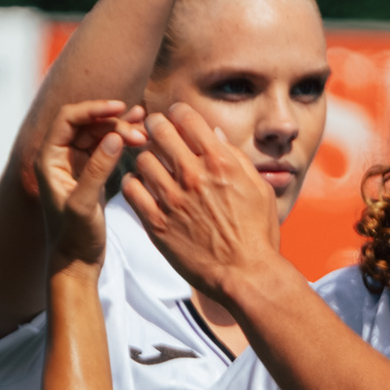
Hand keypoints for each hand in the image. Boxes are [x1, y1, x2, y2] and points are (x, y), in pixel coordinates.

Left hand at [41, 98, 140, 268]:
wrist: (76, 263)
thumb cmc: (74, 238)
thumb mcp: (84, 204)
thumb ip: (98, 169)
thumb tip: (115, 136)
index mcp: (49, 159)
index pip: (68, 119)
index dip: (94, 109)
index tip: (120, 108)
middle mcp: (58, 157)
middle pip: (87, 123)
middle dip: (114, 122)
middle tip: (141, 132)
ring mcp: (74, 164)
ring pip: (98, 134)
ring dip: (121, 129)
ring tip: (146, 129)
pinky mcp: (90, 173)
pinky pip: (105, 147)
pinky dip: (122, 141)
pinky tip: (140, 135)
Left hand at [122, 106, 288, 309]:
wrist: (246, 275)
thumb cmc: (257, 234)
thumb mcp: (258, 189)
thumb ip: (235, 158)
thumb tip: (214, 134)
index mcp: (220, 162)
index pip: (186, 117)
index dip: (179, 114)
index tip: (178, 121)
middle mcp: (193, 176)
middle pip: (159, 131)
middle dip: (157, 128)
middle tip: (158, 136)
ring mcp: (172, 199)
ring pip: (142, 159)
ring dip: (146, 159)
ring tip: (153, 168)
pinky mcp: (157, 223)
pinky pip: (131, 189)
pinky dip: (134, 184)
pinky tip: (143, 188)